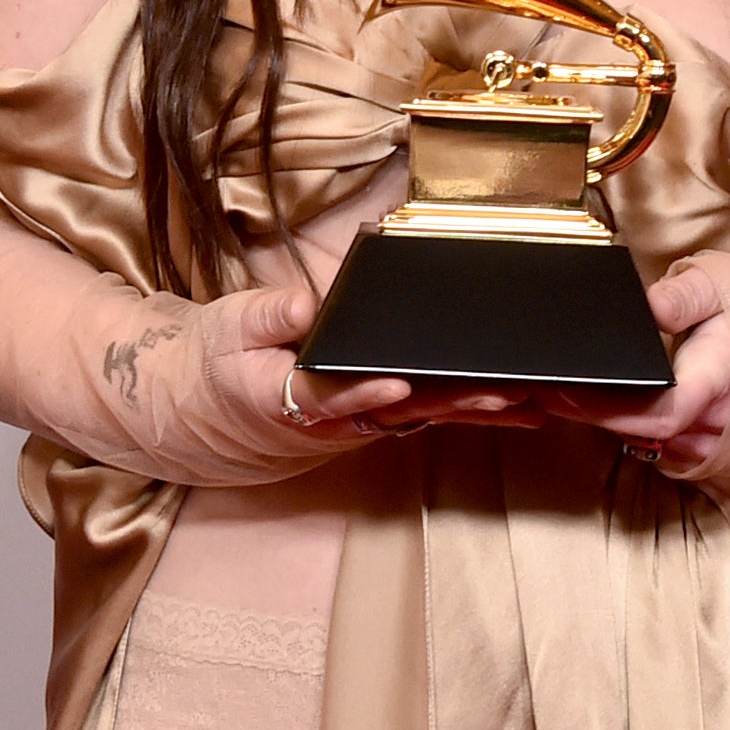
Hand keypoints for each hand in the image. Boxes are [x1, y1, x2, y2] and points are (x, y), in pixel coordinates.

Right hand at [229, 288, 542, 439]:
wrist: (203, 411)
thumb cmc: (220, 361)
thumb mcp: (227, 328)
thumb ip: (265, 317)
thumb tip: (304, 305)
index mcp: (285, 399)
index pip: (328, 398)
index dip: (363, 393)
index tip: (398, 385)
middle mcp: (330, 422)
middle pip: (396, 414)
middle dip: (449, 403)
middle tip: (500, 393)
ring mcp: (357, 424)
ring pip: (420, 418)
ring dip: (471, 411)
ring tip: (526, 401)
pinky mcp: (375, 418)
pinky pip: (425, 415)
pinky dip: (467, 410)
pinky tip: (513, 406)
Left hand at [537, 251, 729, 480]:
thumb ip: (679, 296)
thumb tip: (633, 305)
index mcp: (723, 380)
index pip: (654, 415)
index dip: (601, 409)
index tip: (560, 391)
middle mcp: (726, 428)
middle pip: (644, 434)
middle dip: (597, 412)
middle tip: (554, 386)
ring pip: (658, 447)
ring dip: (622, 425)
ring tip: (587, 395)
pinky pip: (677, 453)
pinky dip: (652, 434)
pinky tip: (638, 408)